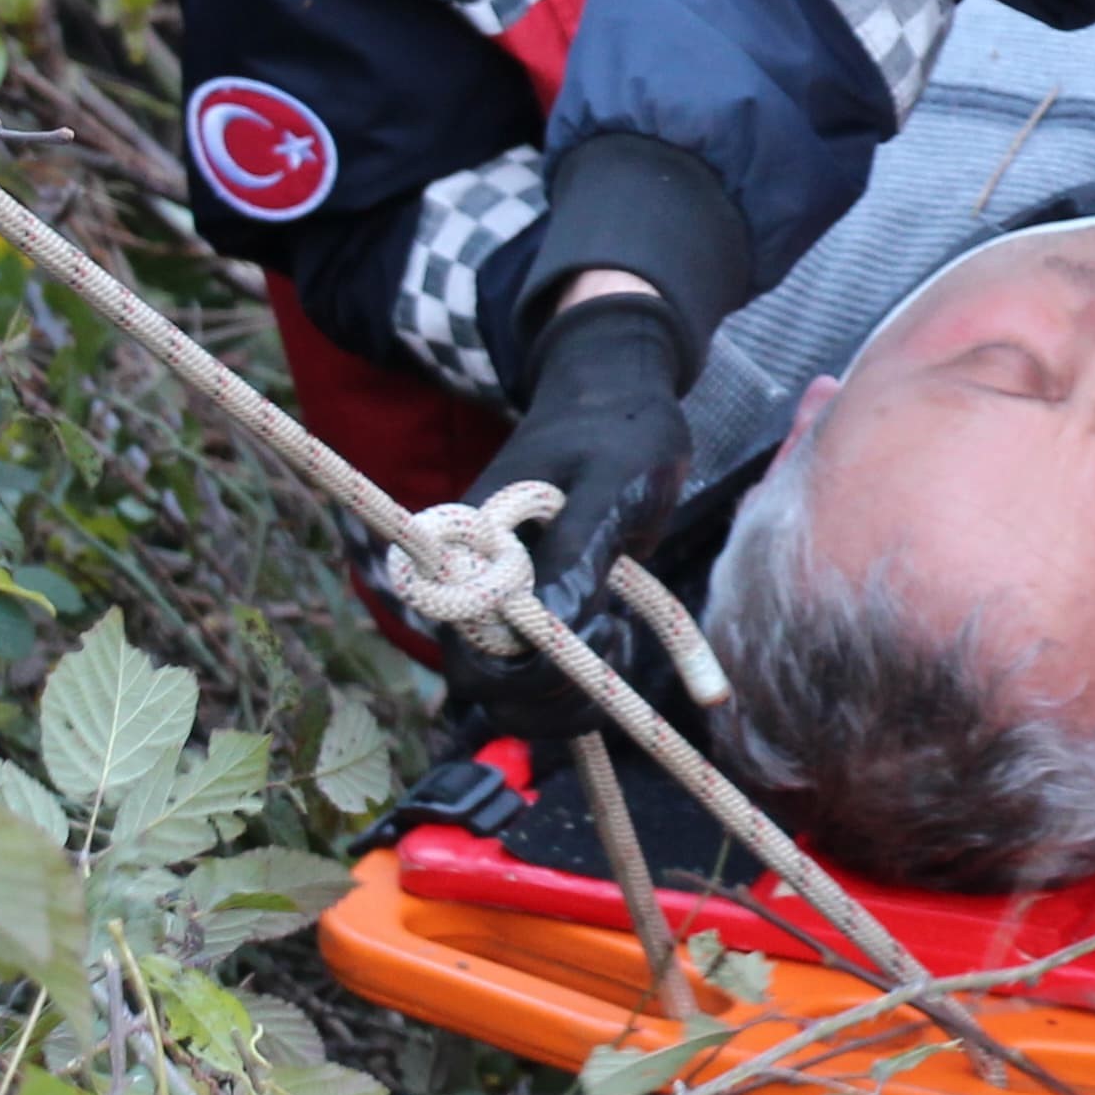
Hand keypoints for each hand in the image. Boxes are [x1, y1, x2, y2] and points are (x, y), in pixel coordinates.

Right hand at [430, 289, 692, 736]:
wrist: (619, 395)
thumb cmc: (616, 428)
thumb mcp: (611, 481)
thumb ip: (582, 546)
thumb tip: (556, 624)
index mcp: (473, 548)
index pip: (469, 645)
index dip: (522, 674)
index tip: (591, 641)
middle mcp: (478, 580)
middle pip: (485, 686)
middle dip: (547, 699)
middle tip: (614, 650)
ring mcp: (509, 599)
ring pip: (516, 691)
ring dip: (568, 699)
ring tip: (621, 640)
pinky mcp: (541, 606)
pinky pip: (548, 672)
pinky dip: (585, 686)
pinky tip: (625, 648)